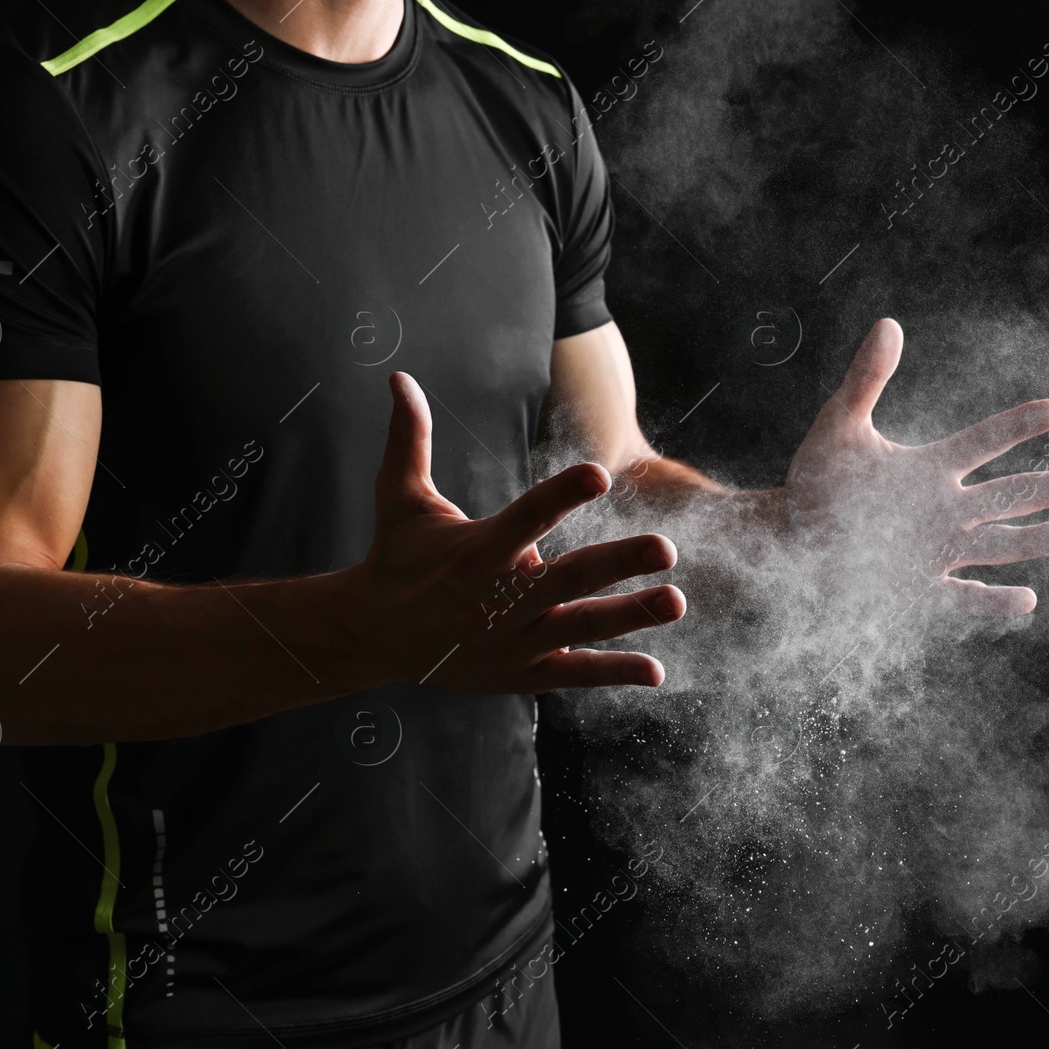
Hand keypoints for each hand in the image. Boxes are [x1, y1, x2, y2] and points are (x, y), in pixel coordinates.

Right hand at [347, 372, 685, 690]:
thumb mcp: (399, 496)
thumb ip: (410, 436)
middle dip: (618, 562)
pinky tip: (655, 672)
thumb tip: (400, 376)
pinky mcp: (521, 672)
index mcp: (476, 550)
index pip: (525, 517)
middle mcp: (498, 597)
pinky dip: (613, 671)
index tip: (599, 473)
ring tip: (676, 601)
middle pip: (568, 577)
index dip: (561, 495)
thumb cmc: (396, 557)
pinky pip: (573, 673)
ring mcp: (513, 639)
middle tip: (667, 547)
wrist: (372, 635)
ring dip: (631, 615)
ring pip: (580, 627)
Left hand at [784, 319, 1048, 614]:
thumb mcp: (838, 427)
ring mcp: (934, 550)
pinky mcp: (917, 588)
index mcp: (929, 469)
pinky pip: (961, 597)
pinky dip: (990, 601)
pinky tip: (1026, 599)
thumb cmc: (816, 481)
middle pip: (1008, 496)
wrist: (789, 537)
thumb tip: (889, 323)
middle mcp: (943, 509)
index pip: (983, 442)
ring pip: (996, 544)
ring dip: (1033, 540)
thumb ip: (865, 379)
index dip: (1017, 426)